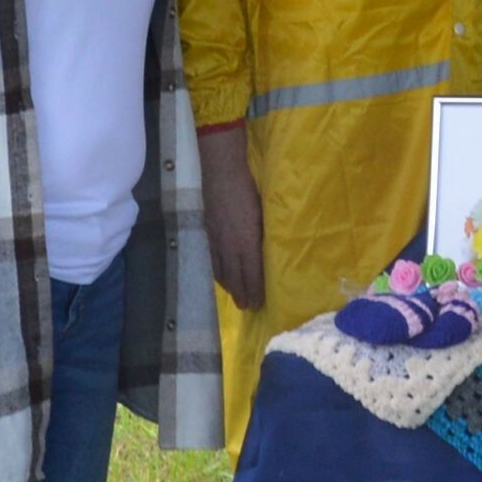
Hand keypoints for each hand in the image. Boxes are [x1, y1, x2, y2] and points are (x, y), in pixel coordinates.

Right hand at [199, 123, 267, 309]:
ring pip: (223, 270)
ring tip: (236, 297)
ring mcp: (217, 240)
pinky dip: (219, 272)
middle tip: (247, 308)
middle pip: (236, 276)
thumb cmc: (249, 190)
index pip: (252, 273)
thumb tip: (272, 250)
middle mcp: (230, 245)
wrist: (222, 173)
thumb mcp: (265, 213)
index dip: (255, 290)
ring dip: (230, 286)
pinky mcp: (209, 232)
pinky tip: (222, 276)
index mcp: (247, 242)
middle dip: (242, 293)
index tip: (259, 304)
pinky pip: (214, 259)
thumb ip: (266, 234)